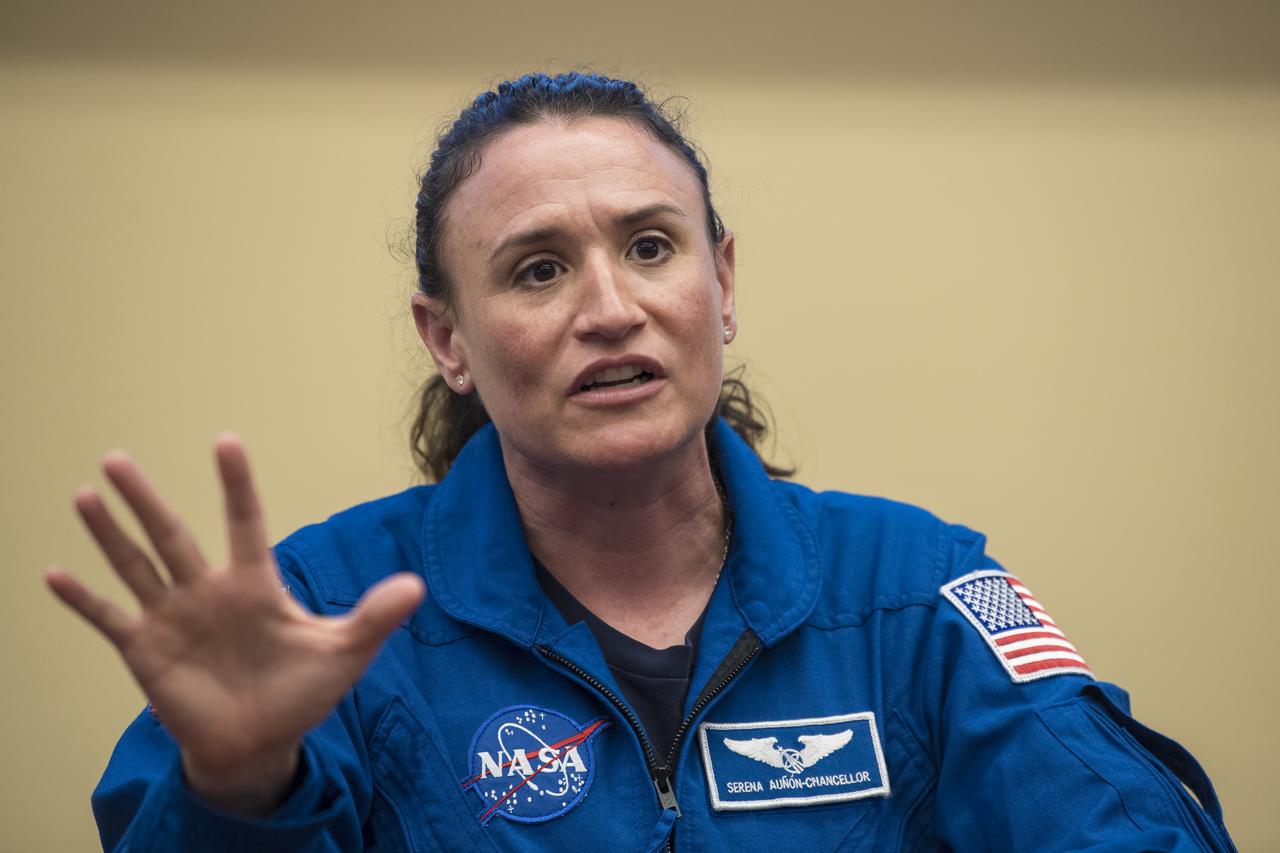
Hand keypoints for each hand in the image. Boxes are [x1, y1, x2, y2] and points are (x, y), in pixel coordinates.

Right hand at [45, 434, 424, 814]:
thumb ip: (373, 618)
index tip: (226, 441)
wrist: (261, 744)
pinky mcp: (146, 652)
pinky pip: (109, 620)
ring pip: (136, 566)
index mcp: (255, 585)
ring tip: (85, 494)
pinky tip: (53, 575)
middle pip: (173, 536)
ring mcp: (173, 619)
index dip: (236, 485)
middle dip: (146, 500)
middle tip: (117, 458)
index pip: (245, 523)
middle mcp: (207, 592)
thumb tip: (415, 586)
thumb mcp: (344, 654)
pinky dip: (82, 600)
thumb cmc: (301, 693)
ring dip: (109, 535)